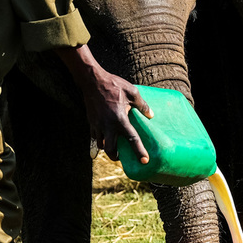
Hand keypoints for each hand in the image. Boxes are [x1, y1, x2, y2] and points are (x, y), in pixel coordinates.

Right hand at [55, 44, 151, 162]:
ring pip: (101, 144)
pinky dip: (100, 138)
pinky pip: (95, 136)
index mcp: (120, 119)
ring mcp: (97, 125)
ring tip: (114, 145)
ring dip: (107, 147)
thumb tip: (151, 115)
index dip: (139, 151)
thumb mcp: (132, 92)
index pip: (132, 139)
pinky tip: (105, 134)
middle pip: (110, 149)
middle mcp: (108, 125)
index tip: (144, 161)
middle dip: (116, 156)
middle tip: (121, 156)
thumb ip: (142, 105)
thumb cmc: (113, 85)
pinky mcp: (91, 122)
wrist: (92, 81)